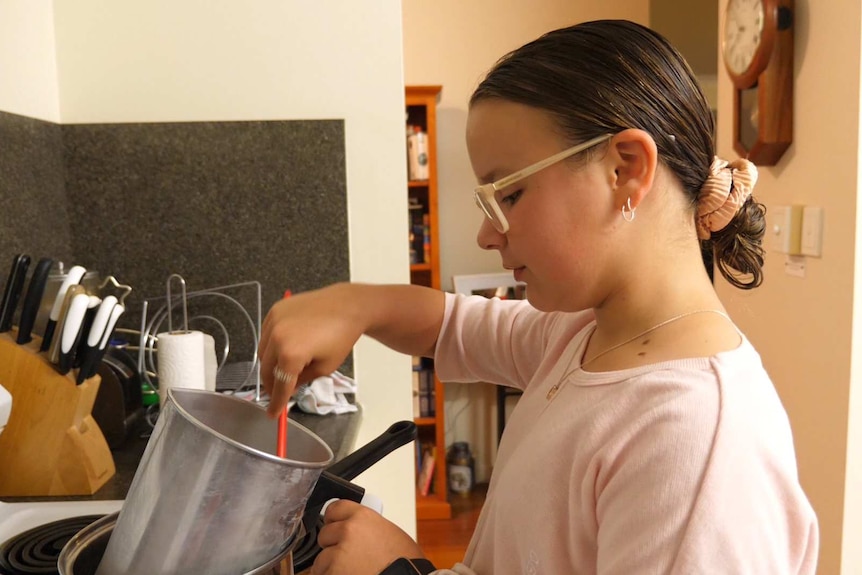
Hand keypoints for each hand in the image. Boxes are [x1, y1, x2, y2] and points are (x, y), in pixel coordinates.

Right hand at [258, 284, 364, 416]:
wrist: (347, 306)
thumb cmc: (341, 338)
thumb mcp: (325, 368)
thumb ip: (302, 380)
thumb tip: (288, 386)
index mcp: (290, 354)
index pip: (280, 385)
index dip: (276, 402)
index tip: (273, 414)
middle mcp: (276, 337)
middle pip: (266, 370)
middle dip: (272, 384)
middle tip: (279, 393)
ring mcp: (273, 321)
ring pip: (263, 352)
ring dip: (270, 365)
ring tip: (284, 370)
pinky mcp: (275, 310)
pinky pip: (266, 335)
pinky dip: (271, 346)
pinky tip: (284, 350)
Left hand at [311, 500, 425, 574]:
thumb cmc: (406, 561)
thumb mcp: (390, 533)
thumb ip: (368, 527)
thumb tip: (358, 530)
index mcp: (363, 517)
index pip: (334, 509)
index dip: (334, 519)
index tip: (333, 524)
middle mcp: (348, 531)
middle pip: (325, 534)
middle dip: (332, 545)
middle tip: (346, 555)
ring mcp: (337, 554)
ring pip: (321, 559)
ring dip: (331, 566)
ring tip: (350, 570)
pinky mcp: (332, 573)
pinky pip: (322, 574)